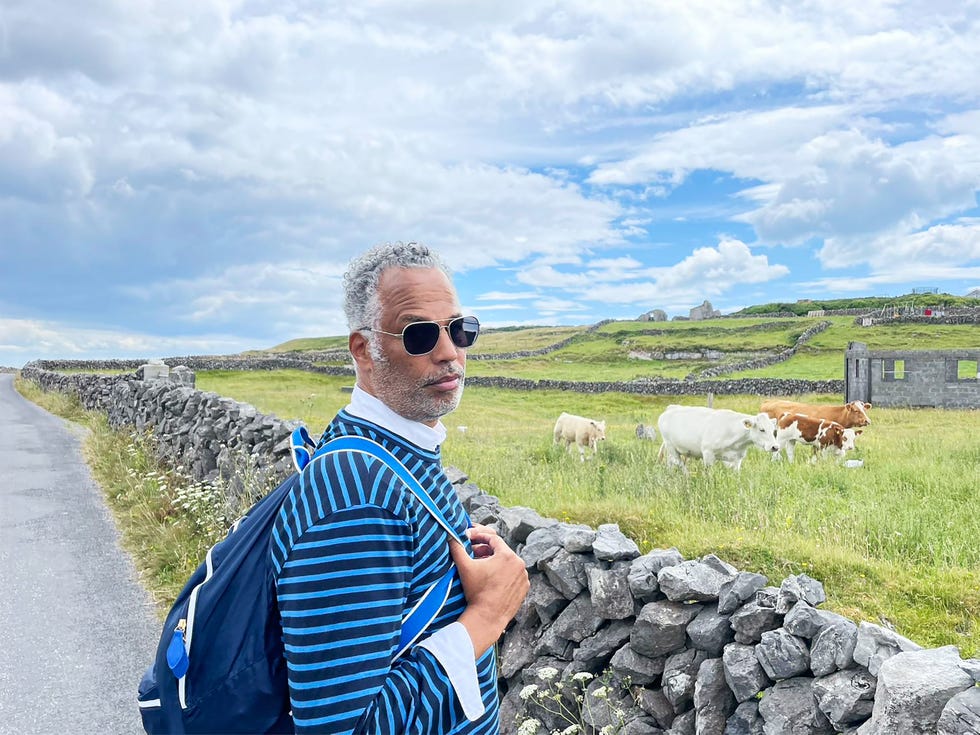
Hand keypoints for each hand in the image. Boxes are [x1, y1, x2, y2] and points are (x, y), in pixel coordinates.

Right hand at [449, 528, 528, 657]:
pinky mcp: (524, 588)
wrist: (487, 618)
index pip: (493, 539)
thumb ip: (457, 548)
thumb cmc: (476, 592)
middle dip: (487, 552)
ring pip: (508, 564)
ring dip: (496, 563)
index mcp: (508, 555)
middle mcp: (519, 564)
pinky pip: (514, 576)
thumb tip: (451, 537)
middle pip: (501, 551)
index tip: (472, 540)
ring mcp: (523, 577)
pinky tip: (492, 580)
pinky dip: (504, 575)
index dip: (481, 538)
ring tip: (482, 569)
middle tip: (474, 556)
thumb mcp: (465, 567)